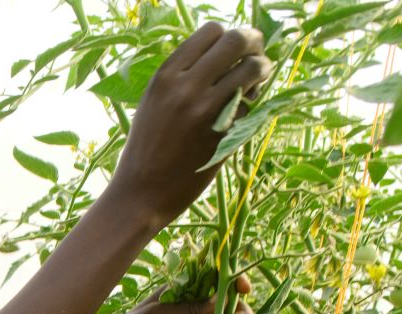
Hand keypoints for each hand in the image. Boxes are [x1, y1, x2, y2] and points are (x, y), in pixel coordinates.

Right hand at [110, 24, 273, 223]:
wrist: (140, 194)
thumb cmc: (146, 149)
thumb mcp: (153, 103)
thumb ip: (181, 77)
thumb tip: (221, 55)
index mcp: (165, 76)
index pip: (210, 32)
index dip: (227, 35)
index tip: (232, 46)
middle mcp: (186, 87)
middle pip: (236, 41)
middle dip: (253, 42)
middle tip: (257, 52)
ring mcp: (207, 110)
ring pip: (253, 68)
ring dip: (262, 69)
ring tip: (258, 77)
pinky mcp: (224, 133)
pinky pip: (252, 102)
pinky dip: (254, 100)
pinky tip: (246, 106)